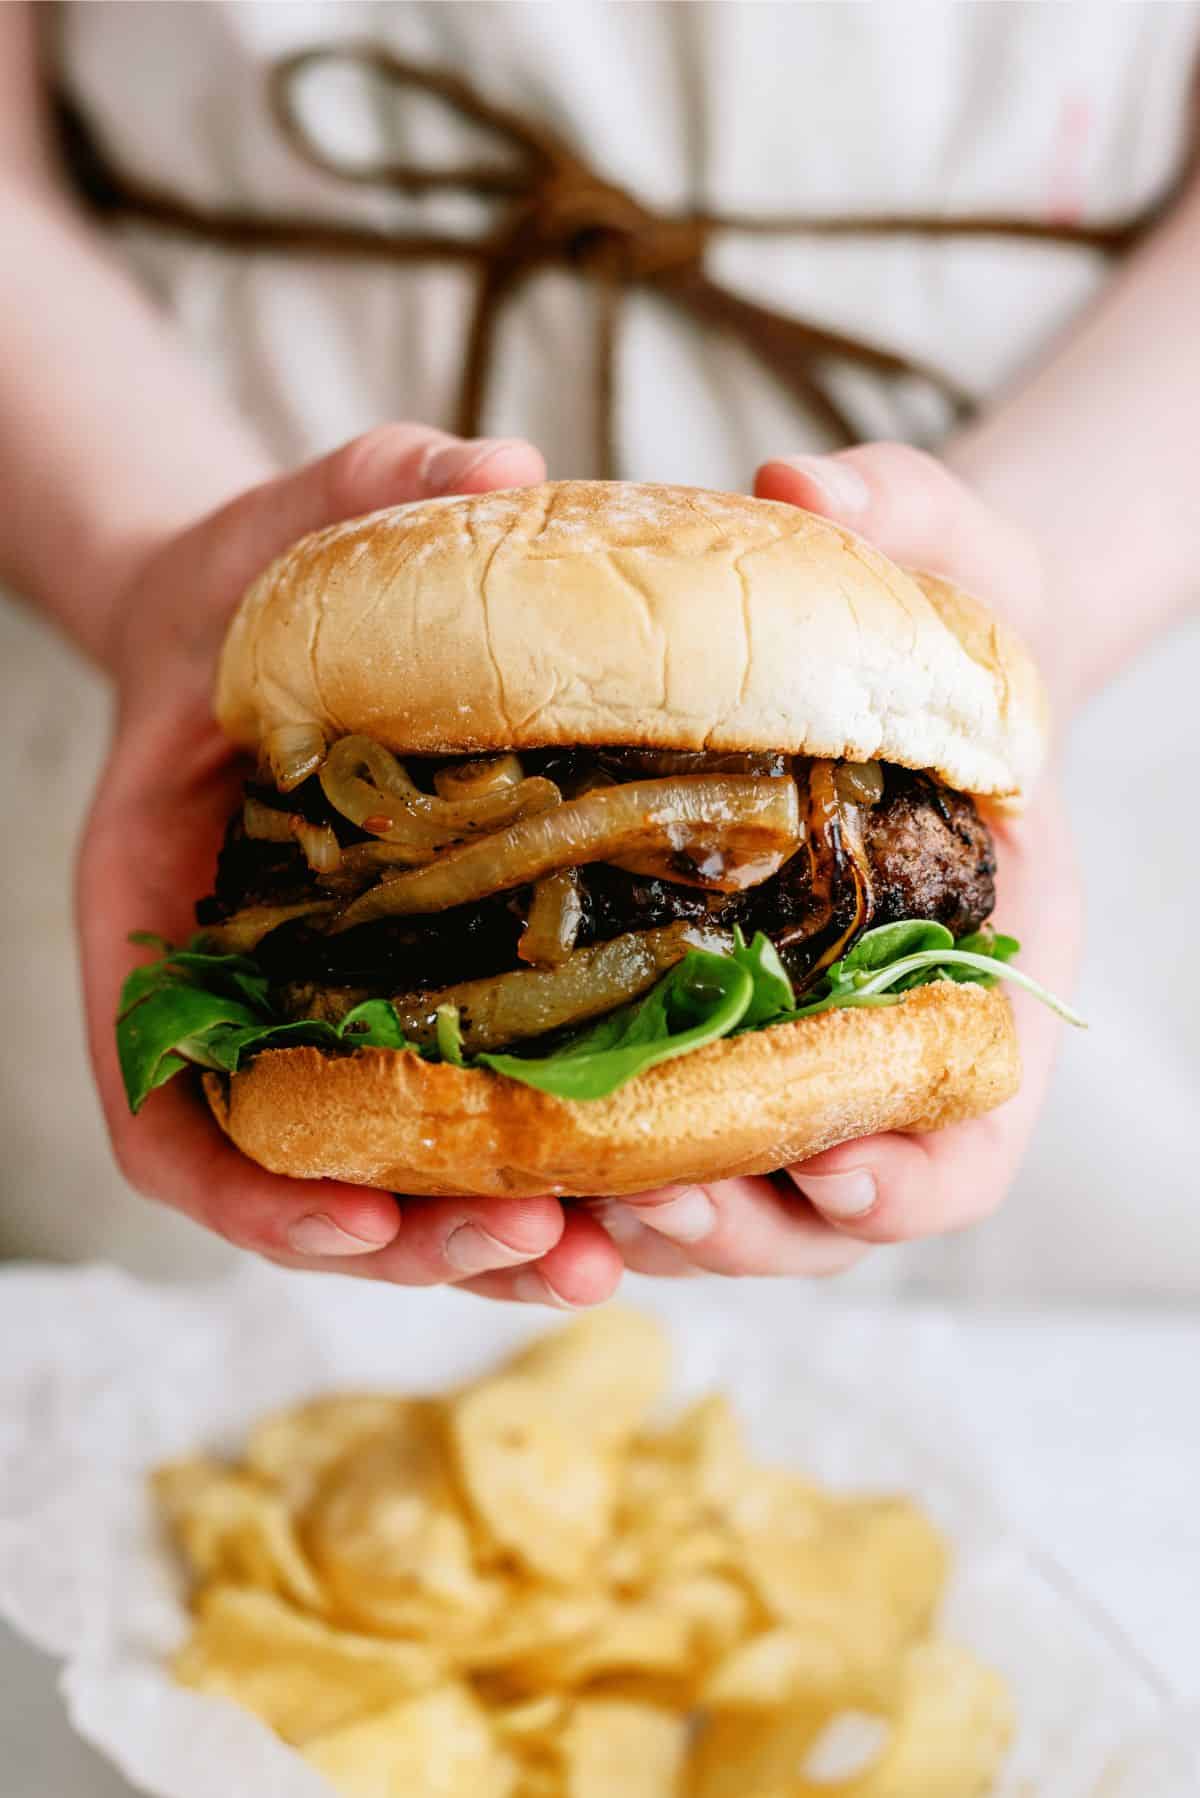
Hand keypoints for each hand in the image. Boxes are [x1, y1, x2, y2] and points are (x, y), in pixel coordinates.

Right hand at [80, 424, 627, 1308]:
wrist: (266, 617)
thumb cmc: (259, 577)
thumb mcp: (306, 511)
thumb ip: (376, 483)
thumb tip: (502, 463)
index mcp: (157, 912)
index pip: (161, 1102)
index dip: (246, 1181)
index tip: (356, 1211)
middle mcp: (230, 991)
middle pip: (289, 1173)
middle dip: (406, 1238)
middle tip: (538, 1245)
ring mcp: (311, 1012)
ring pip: (372, 1176)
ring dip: (471, 1237)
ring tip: (596, 1250)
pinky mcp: (393, 1005)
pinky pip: (436, 1124)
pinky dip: (502, 1174)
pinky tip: (612, 1188)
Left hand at [589, 444, 1080, 1281]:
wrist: (854, 665)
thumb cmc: (929, 623)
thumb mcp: (945, 552)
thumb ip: (902, 516)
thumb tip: (796, 483)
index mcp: (976, 979)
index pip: (968, 1135)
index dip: (913, 1179)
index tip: (837, 1167)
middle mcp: (874, 1051)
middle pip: (825, 1213)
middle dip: (742, 1229)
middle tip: (651, 1201)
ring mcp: (774, 1060)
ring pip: (716, 1207)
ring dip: (639, 1225)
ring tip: (550, 1199)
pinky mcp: (678, 1039)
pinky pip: (634, 1140)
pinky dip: (574, 1170)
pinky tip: (492, 1145)